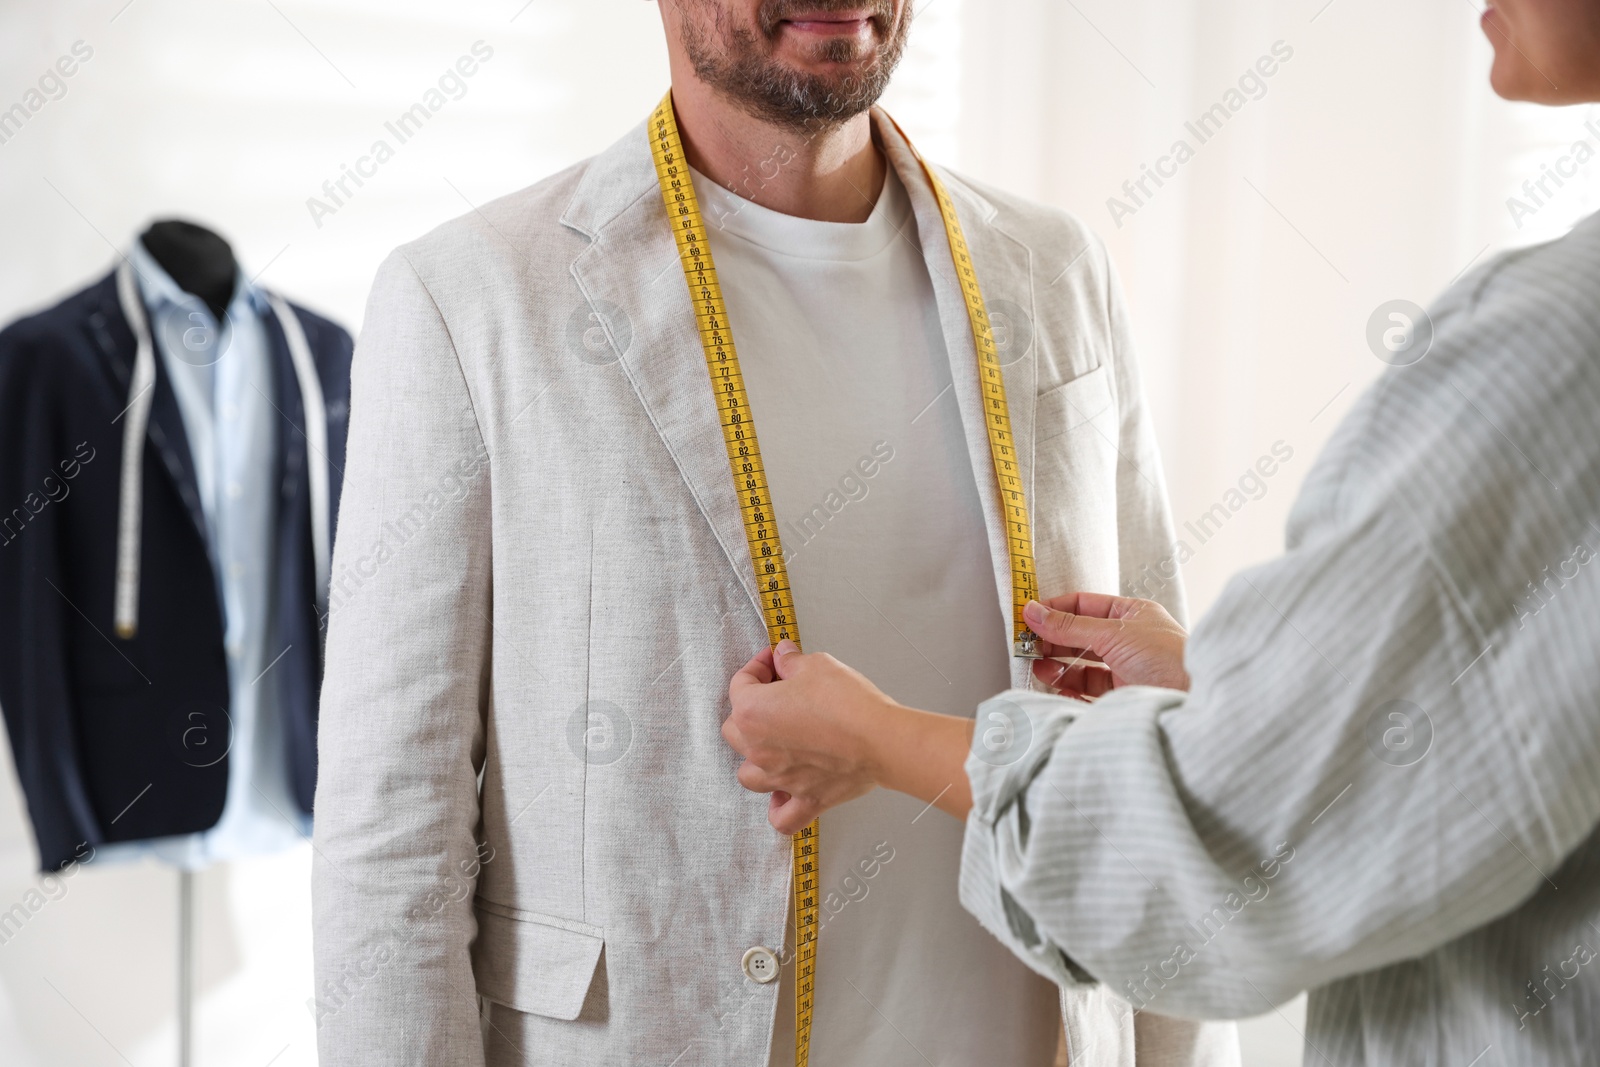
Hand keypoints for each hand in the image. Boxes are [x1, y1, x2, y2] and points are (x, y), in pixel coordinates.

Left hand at [722, 641, 894, 833]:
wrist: (880, 739)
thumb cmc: (848, 704)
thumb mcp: (817, 665)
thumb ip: (792, 662)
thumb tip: (784, 657)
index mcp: (752, 713)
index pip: (740, 685)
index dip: (758, 667)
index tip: (774, 661)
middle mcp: (758, 750)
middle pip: (734, 730)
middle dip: (750, 709)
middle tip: (777, 695)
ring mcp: (780, 778)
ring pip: (748, 775)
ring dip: (755, 759)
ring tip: (776, 744)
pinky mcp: (805, 799)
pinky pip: (781, 817)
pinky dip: (778, 807)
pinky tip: (785, 794)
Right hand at [1023, 593, 1189, 696]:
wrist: (1196, 702)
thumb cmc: (1169, 659)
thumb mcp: (1114, 633)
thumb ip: (1069, 625)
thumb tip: (1032, 611)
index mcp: (1131, 615)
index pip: (1083, 605)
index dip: (1053, 610)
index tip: (1026, 618)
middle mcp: (1129, 640)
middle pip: (1079, 636)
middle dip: (1051, 640)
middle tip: (1026, 646)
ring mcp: (1126, 669)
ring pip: (1082, 666)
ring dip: (1057, 666)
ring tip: (1038, 667)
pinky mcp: (1124, 696)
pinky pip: (1089, 692)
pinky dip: (1071, 691)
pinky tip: (1059, 689)